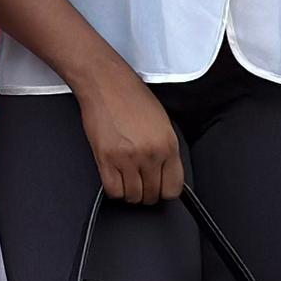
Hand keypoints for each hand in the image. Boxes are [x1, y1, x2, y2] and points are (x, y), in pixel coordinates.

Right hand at [76, 62, 183, 203]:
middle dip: (147, 193)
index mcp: (168, 144)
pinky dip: (115, 190)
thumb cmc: (132, 97)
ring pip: (133, 197)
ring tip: (128, 180)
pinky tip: (116, 178)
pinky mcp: (106, 159)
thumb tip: (165, 173)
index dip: (165, 190)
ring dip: (131, 193)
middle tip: (141, 182)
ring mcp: (128, 158)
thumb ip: (166, 149)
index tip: (159, 187)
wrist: (106, 83)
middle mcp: (151, 154)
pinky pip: (113, 190)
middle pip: (153, 195)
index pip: (173, 188)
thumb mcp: (162, 122)